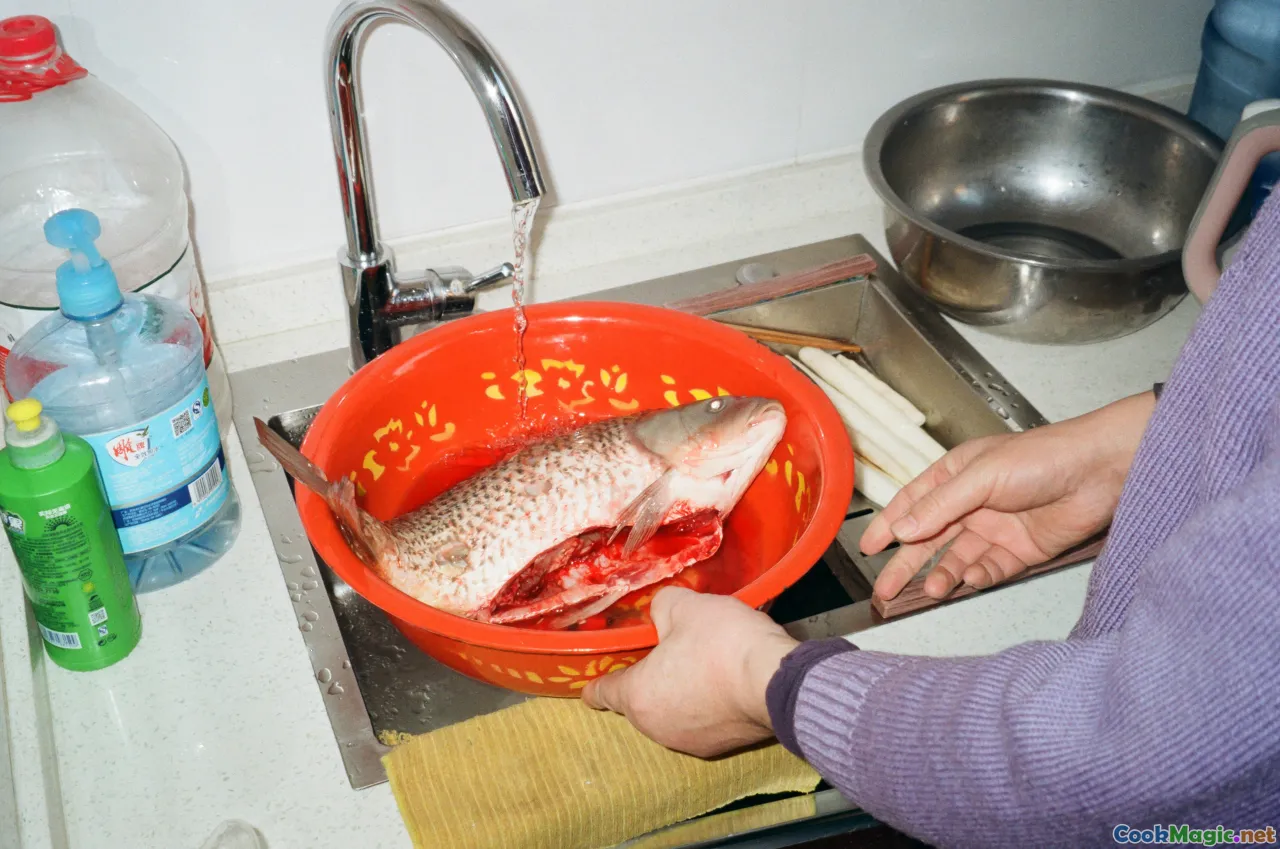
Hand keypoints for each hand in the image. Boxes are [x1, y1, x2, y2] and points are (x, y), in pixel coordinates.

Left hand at [581, 587, 797, 757]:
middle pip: (641, 701)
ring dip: (679, 693)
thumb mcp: (685, 607)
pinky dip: (706, 705)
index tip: (590, 685)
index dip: (596, 684)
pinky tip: (724, 680)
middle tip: (665, 652)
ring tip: (700, 663)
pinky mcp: (721, 747)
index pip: (603, 693)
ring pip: (673, 713)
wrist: (776, 681)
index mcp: (637, 697)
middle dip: (649, 680)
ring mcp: (689, 742)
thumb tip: (660, 613)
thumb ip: (662, 607)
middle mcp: (656, 727)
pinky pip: (702, 721)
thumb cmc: (721, 643)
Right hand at [861, 391, 1155, 600]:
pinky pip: (990, 569)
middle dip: (906, 564)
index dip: (889, 525)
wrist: (1102, 471)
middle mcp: (972, 503)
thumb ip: (939, 506)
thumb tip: (901, 531)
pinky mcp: (1021, 550)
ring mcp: (996, 528)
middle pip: (930, 539)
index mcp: (956, 475)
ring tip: (931, 589)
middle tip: (885, 590)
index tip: (869, 548)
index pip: (912, 503)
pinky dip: (977, 577)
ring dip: (942, 574)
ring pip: (958, 558)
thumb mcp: (981, 476)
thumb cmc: (1041, 458)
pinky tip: (969, 581)